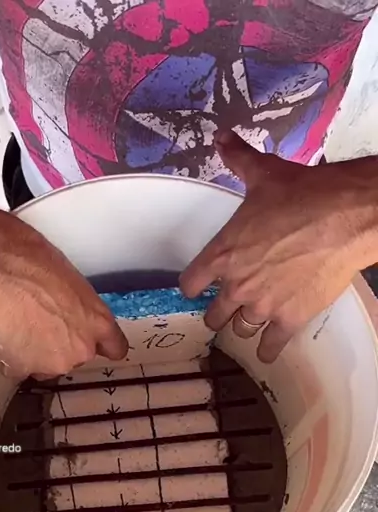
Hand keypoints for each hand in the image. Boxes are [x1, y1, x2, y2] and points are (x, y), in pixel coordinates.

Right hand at [0, 210, 127, 377]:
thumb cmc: (31, 260)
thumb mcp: (70, 280)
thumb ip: (78, 308)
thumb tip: (68, 313)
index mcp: (99, 322)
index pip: (115, 348)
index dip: (99, 344)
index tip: (89, 341)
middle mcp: (82, 349)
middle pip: (75, 357)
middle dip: (59, 346)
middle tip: (38, 323)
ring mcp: (53, 362)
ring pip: (45, 366)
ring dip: (33, 354)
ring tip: (16, 326)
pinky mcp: (24, 368)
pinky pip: (18, 369)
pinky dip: (10, 357)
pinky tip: (2, 334)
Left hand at [180, 132, 366, 361]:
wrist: (345, 217)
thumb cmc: (303, 195)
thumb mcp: (264, 174)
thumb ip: (238, 160)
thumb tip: (222, 138)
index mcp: (222, 254)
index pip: (189, 285)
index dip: (193, 286)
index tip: (199, 286)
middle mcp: (236, 286)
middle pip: (212, 316)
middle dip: (219, 311)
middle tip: (228, 306)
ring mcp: (262, 306)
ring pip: (240, 331)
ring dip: (245, 326)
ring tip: (253, 319)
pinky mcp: (289, 320)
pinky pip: (269, 348)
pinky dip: (267, 351)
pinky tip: (267, 351)